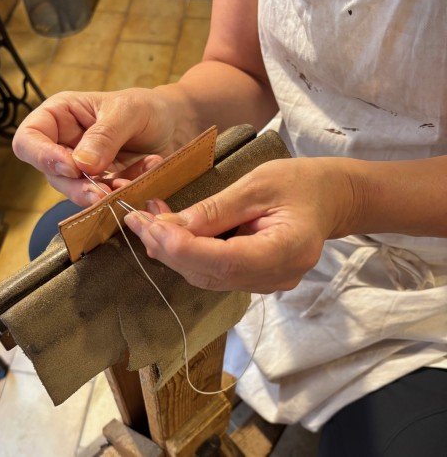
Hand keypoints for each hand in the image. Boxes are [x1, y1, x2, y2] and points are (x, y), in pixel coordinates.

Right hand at [13, 88, 175, 205]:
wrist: (175, 124)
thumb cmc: (147, 108)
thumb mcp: (128, 112)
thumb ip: (104, 136)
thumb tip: (81, 165)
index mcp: (60, 116)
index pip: (29, 139)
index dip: (43, 157)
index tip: (72, 168)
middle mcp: (66, 143)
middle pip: (53, 174)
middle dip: (78, 187)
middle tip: (103, 193)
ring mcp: (84, 167)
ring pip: (78, 191)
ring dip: (102, 194)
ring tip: (128, 185)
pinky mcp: (104, 184)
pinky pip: (105, 197)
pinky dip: (122, 193)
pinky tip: (141, 178)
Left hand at [124, 158, 356, 292]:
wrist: (329, 198)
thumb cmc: (300, 183)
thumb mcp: (257, 184)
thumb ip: (216, 210)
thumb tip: (170, 226)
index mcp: (286, 251)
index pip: (226, 261)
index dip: (184, 248)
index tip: (151, 226)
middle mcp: (275, 277)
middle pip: (211, 274)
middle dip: (168, 249)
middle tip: (137, 221)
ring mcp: (266, 282)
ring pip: (207, 277)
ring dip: (172, 252)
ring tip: (147, 224)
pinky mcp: (255, 277)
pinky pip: (214, 272)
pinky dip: (188, 254)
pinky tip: (170, 234)